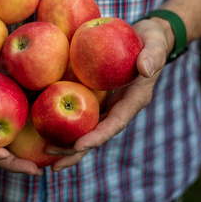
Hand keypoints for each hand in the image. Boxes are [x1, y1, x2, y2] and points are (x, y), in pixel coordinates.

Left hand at [46, 18, 171, 171]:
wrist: (147, 37)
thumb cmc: (153, 40)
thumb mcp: (156, 43)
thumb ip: (153, 55)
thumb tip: (145, 68)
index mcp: (134, 100)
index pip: (115, 123)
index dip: (98, 136)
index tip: (79, 146)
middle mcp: (120, 107)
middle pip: (97, 134)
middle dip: (76, 151)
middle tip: (53, 164)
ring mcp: (108, 103)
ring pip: (87, 128)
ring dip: (67, 143)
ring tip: (44, 153)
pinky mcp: (97, 95)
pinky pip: (81, 111)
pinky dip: (65, 121)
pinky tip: (45, 126)